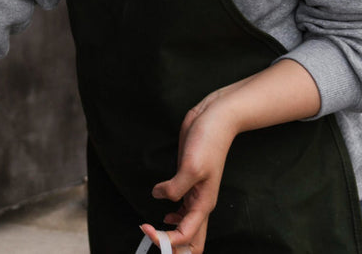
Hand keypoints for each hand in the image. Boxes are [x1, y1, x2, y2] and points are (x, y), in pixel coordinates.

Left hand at [142, 85, 242, 253]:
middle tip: (150, 236)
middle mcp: (200, 204)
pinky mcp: (187, 182)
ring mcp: (194, 194)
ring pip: (186, 229)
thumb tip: (158, 196)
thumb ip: (174, 187)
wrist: (215, 119)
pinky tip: (163, 213)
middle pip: (190, 241)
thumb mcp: (191, 166)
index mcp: (203, 204)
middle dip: (171, 247)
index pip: (186, 237)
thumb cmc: (208, 141)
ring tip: (151, 231)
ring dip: (171, 235)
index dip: (165, 240)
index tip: (145, 227)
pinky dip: (172, 220)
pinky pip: (182, 211)